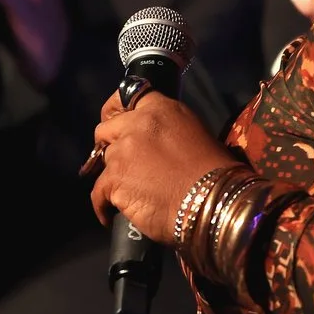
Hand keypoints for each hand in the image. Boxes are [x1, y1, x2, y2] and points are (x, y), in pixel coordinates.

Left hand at [87, 89, 241, 242]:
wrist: (214, 202)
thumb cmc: (215, 172)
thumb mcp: (194, 133)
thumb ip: (166, 130)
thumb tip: (152, 142)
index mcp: (161, 109)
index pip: (126, 96)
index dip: (115, 110)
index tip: (112, 120)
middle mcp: (137, 125)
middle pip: (105, 130)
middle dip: (109, 145)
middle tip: (121, 162)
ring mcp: (123, 152)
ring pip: (103, 162)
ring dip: (113, 176)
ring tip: (129, 194)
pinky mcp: (114, 180)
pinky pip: (97, 193)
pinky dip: (102, 206)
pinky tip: (109, 216)